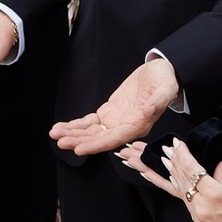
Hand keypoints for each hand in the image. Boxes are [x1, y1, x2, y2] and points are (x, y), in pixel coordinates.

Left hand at [49, 55, 178, 160]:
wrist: (160, 72)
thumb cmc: (165, 81)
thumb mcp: (166, 88)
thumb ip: (158, 101)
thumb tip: (149, 111)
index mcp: (139, 125)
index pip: (114, 139)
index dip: (96, 145)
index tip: (79, 148)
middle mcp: (126, 127)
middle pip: (99, 139)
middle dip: (79, 140)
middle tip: (60, 141)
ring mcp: (116, 121)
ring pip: (92, 132)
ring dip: (74, 134)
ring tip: (55, 134)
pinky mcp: (109, 113)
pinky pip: (90, 122)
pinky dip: (76, 125)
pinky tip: (62, 127)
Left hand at [137, 142, 221, 221]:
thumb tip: (218, 166)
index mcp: (215, 197)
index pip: (194, 170)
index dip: (184, 155)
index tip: (177, 144)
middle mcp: (202, 208)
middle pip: (184, 180)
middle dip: (174, 162)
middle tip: (166, 149)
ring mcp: (199, 219)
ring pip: (182, 192)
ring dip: (174, 175)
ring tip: (167, 163)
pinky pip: (186, 203)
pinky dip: (180, 190)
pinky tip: (178, 185)